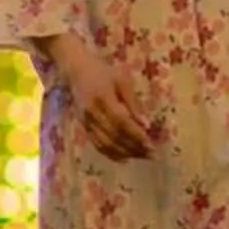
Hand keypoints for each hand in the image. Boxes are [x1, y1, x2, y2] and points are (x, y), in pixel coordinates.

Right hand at [44, 34, 157, 159]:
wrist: (77, 71)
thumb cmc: (104, 73)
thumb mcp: (123, 80)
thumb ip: (133, 102)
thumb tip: (146, 124)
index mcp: (103, 98)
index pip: (121, 122)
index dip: (136, 135)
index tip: (151, 144)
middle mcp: (92, 113)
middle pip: (114, 135)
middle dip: (134, 147)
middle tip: (151, 154)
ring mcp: (86, 122)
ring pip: (106, 144)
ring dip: (125, 153)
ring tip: (142, 156)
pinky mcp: (83, 127)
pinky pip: (97, 145)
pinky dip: (112, 154)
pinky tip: (126, 157)